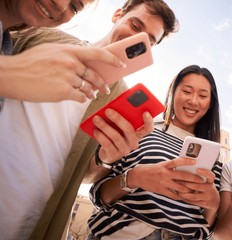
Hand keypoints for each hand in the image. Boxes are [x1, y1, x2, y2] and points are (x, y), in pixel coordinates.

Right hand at [0, 43, 124, 101]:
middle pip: (94, 76)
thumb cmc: (29, 62)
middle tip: (104, 89)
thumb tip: (83, 61)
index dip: (112, 59)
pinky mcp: (63, 92)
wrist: (12, 75)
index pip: (97, 53)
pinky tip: (74, 97)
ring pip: (87, 89)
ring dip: (89, 93)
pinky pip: (80, 98)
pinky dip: (80, 98)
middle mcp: (70, 63)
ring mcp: (68, 78)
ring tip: (88, 94)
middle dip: (101, 84)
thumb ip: (68, 54)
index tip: (121, 64)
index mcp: (68, 50)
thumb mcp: (50, 50)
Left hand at [94, 110, 153, 163]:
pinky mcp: (114, 155)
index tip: (145, 112)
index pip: (148, 129)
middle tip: (108, 111)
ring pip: (116, 137)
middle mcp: (133, 143)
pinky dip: (100, 136)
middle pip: (129, 130)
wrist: (107, 153)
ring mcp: (124, 150)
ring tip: (96, 119)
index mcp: (138, 134)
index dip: (148, 121)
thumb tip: (113, 107)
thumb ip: (122, 118)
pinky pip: (107, 144)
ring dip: (105, 126)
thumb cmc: (115, 135)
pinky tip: (96, 130)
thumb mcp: (120, 127)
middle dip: (118, 119)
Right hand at [128, 157, 205, 199]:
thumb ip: (172, 167)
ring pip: (180, 188)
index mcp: (165, 165)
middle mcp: (165, 174)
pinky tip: (187, 197)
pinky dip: (181, 197)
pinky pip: (173, 195)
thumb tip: (184, 167)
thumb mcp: (161, 165)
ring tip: (196, 190)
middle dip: (193, 179)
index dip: (186, 161)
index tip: (195, 161)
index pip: (177, 162)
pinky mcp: (161, 191)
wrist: (138, 176)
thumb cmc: (152, 169)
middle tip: (201, 180)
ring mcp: (163, 183)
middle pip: (182, 176)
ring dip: (189, 189)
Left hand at [177, 169, 219, 209]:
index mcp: (211, 181)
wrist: (215, 201)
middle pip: (197, 186)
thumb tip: (184, 171)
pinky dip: (185, 198)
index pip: (210, 176)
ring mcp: (208, 197)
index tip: (197, 170)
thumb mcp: (206, 181)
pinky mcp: (204, 204)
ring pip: (193, 196)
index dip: (205, 172)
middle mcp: (210, 189)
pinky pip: (193, 202)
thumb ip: (199, 177)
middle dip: (186, 184)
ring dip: (184, 193)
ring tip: (176, 190)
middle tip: (177, 181)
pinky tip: (180, 195)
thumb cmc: (206, 187)